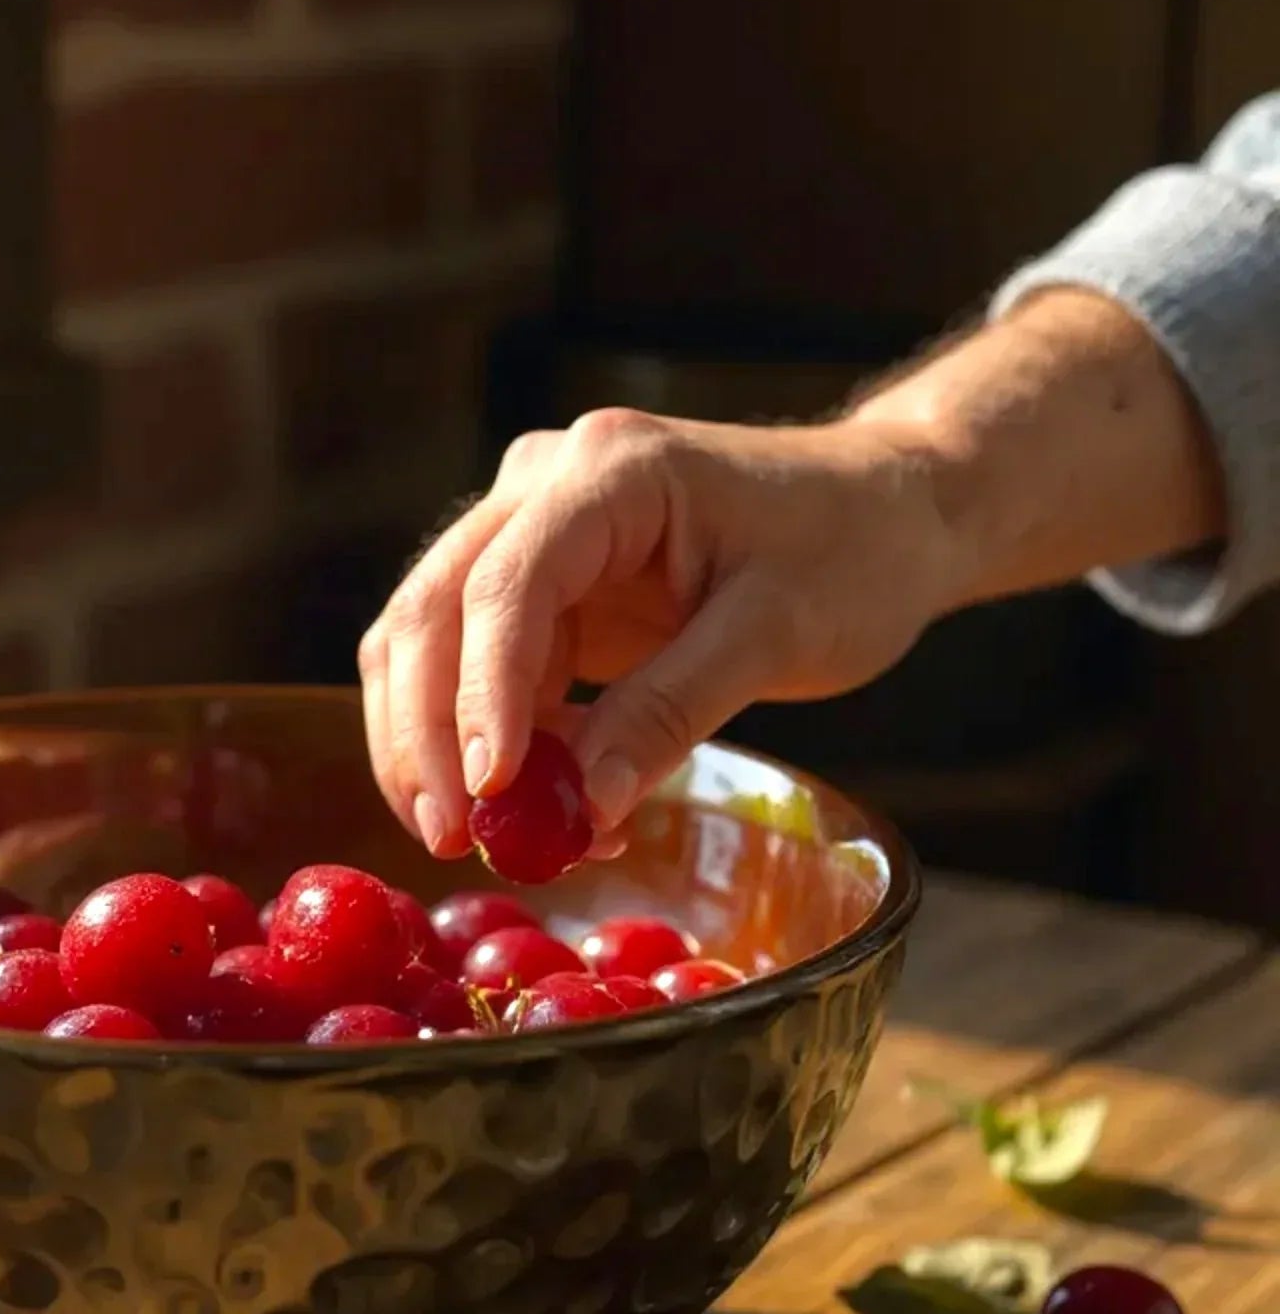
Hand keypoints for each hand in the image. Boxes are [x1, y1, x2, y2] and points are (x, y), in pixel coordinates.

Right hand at [358, 405, 962, 855]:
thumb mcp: (777, 633)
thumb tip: (586, 807)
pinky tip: (549, 813)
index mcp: (608, 471)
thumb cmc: (852, 551)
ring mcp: (533, 539)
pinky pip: (481, 679)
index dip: (480, 695)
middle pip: (433, 613)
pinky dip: (499, 752)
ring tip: (494, 842)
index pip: (504, 585)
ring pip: (433, 650)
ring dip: (443, 752)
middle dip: (427, 735)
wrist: (886, 515)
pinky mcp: (542, 597)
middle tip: (451, 838)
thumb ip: (673, 711)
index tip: (487, 793)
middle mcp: (545, 489)